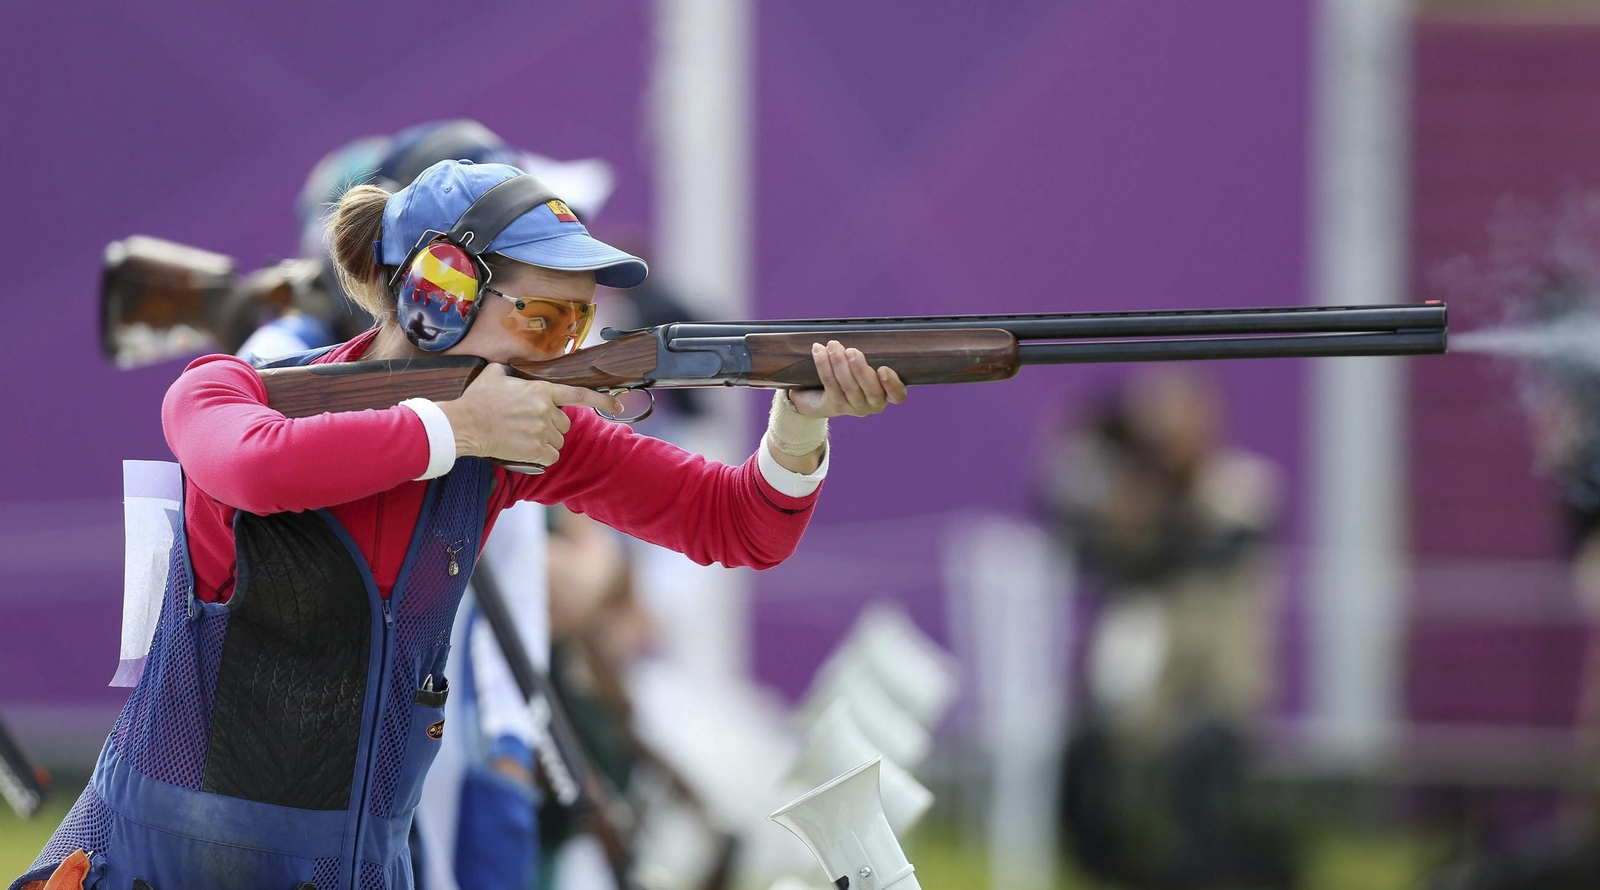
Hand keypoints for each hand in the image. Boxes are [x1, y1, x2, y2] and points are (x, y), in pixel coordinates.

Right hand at [437, 364, 622, 465]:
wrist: (467, 423)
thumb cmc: (478, 400)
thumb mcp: (493, 375)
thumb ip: (508, 371)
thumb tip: (507, 370)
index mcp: (542, 390)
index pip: (579, 394)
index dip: (602, 400)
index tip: (618, 405)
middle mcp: (547, 410)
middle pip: (564, 423)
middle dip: (552, 426)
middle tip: (529, 426)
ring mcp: (543, 431)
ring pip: (558, 441)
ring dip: (545, 442)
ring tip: (523, 438)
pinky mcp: (537, 450)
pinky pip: (550, 457)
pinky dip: (541, 457)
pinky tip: (526, 451)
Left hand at [788, 340, 908, 417]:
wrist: (826, 397)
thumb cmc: (855, 374)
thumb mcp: (868, 366)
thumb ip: (873, 354)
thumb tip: (874, 331)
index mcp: (887, 394)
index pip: (897, 395)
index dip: (892, 384)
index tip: (883, 369)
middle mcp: (873, 404)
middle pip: (871, 390)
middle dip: (860, 369)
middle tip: (852, 351)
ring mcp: (855, 407)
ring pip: (848, 386)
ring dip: (839, 363)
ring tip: (833, 346)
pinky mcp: (836, 405)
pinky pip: (830, 384)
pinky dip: (823, 365)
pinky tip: (819, 351)